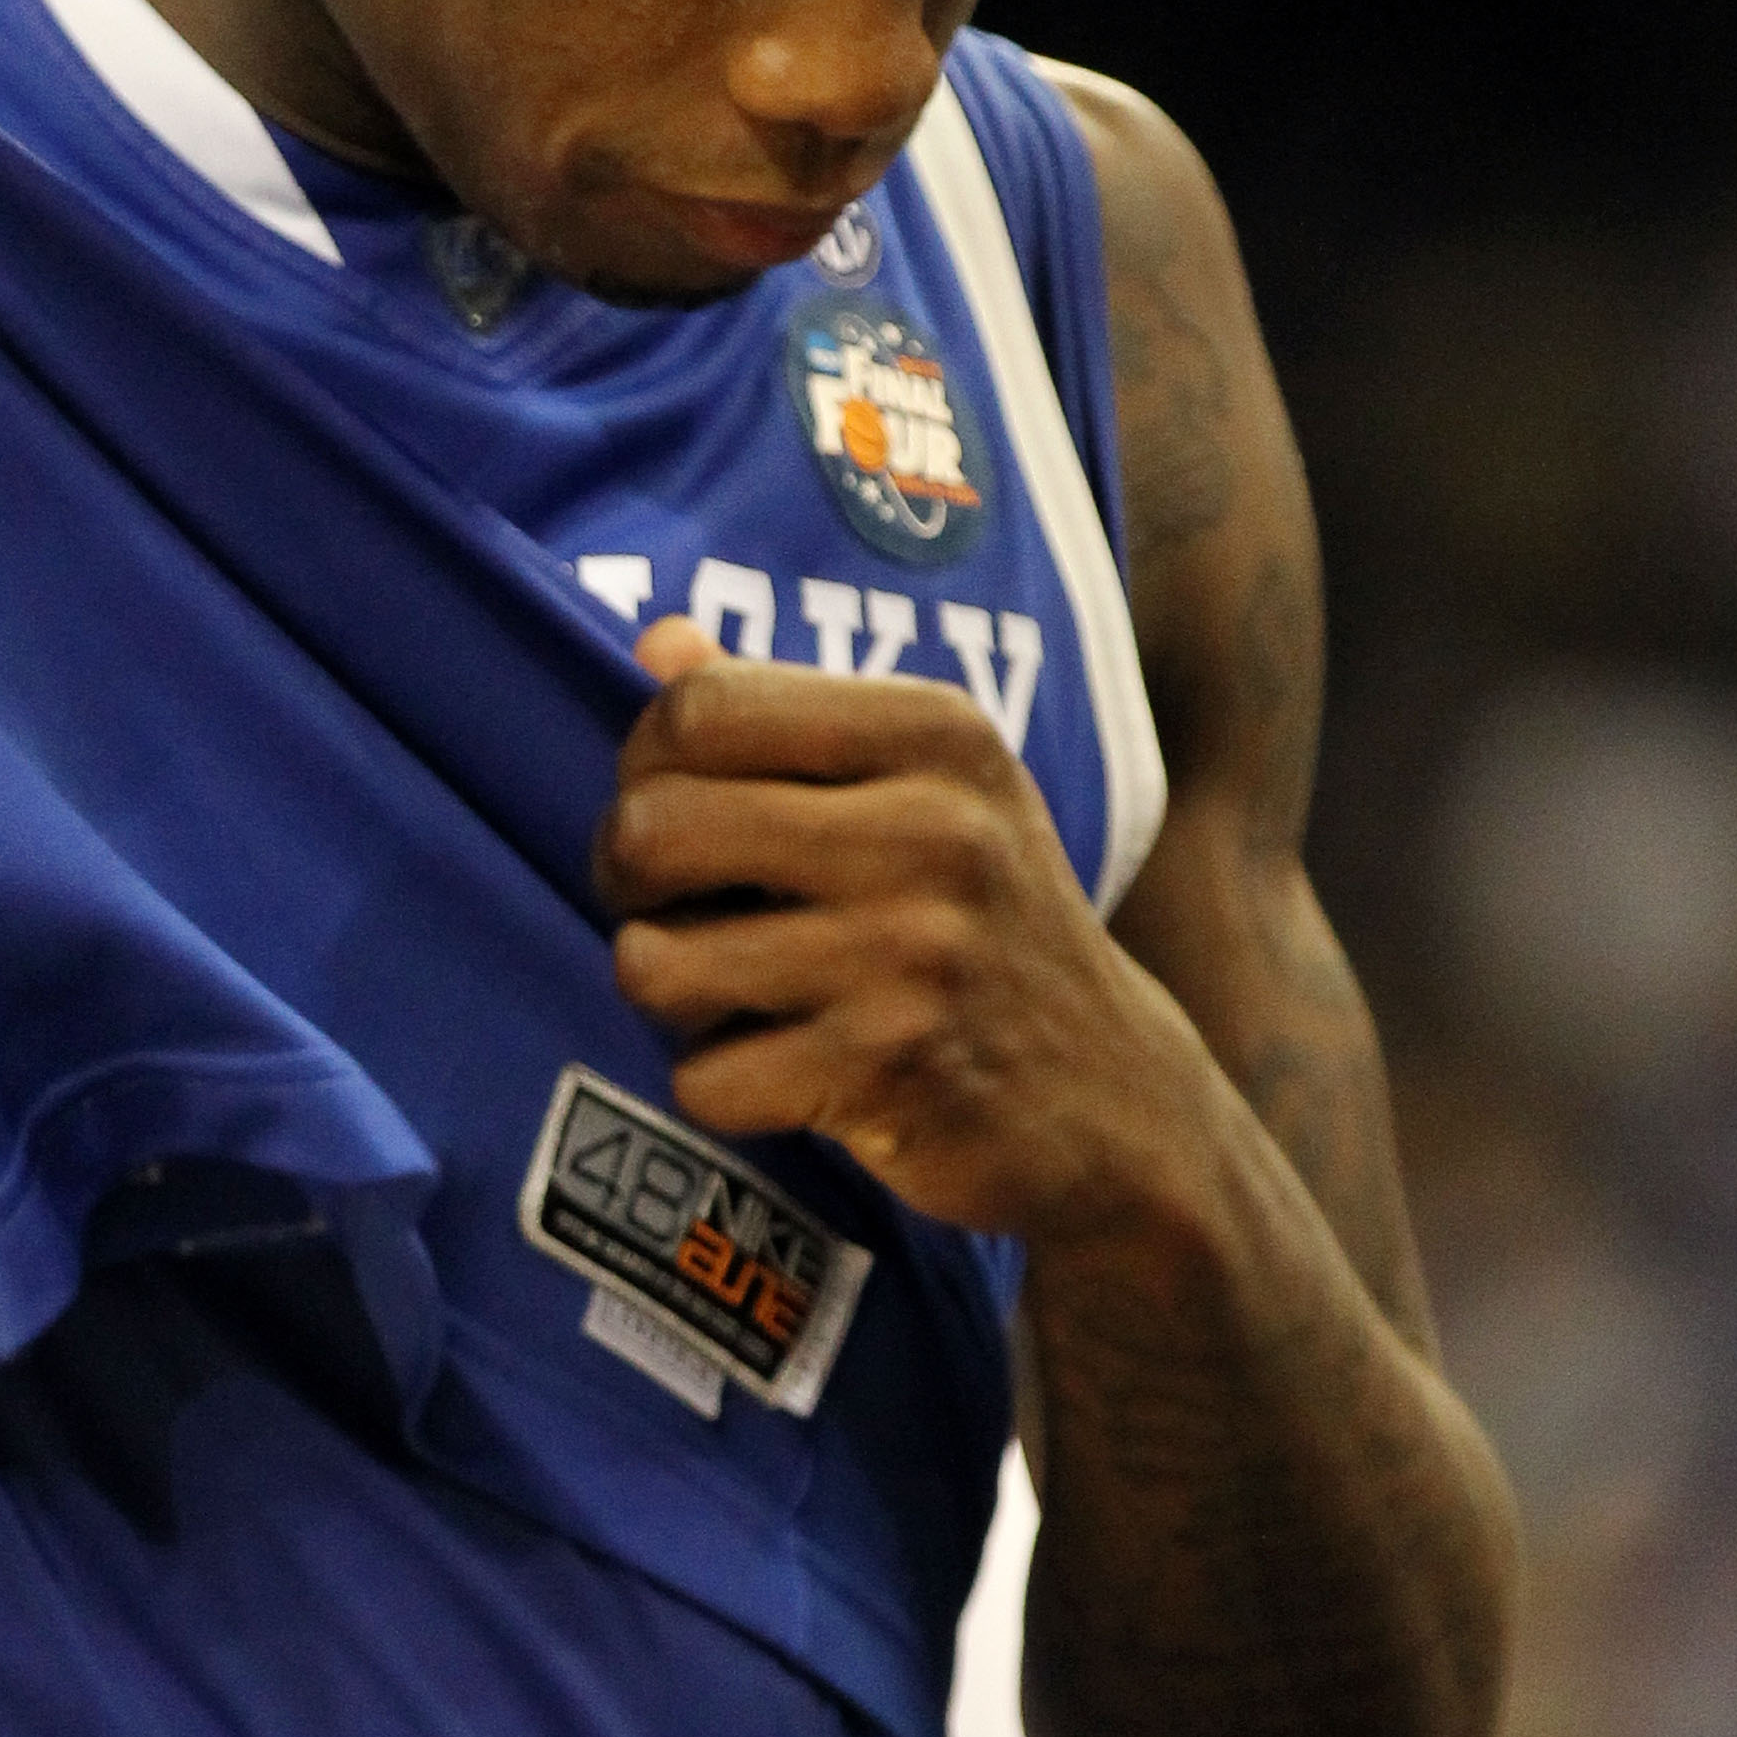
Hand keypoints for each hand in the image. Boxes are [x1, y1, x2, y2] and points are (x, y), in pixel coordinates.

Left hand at [593, 624, 1211, 1241]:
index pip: (697, 711)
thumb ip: (785, 714)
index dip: (645, 769)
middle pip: (651, 828)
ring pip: (653, 964)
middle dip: (625, 882)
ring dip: (668, 993)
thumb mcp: (923, 790)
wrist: (1110, 1094)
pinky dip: (717, 1087)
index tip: (676, 815)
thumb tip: (655, 641)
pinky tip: (781, 1070)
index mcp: (935, 732)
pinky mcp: (888, 1068)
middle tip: (668, 910)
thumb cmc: (980, 923)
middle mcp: (933, 830)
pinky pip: (699, 1079)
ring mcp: (913, 954)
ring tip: (730, 991)